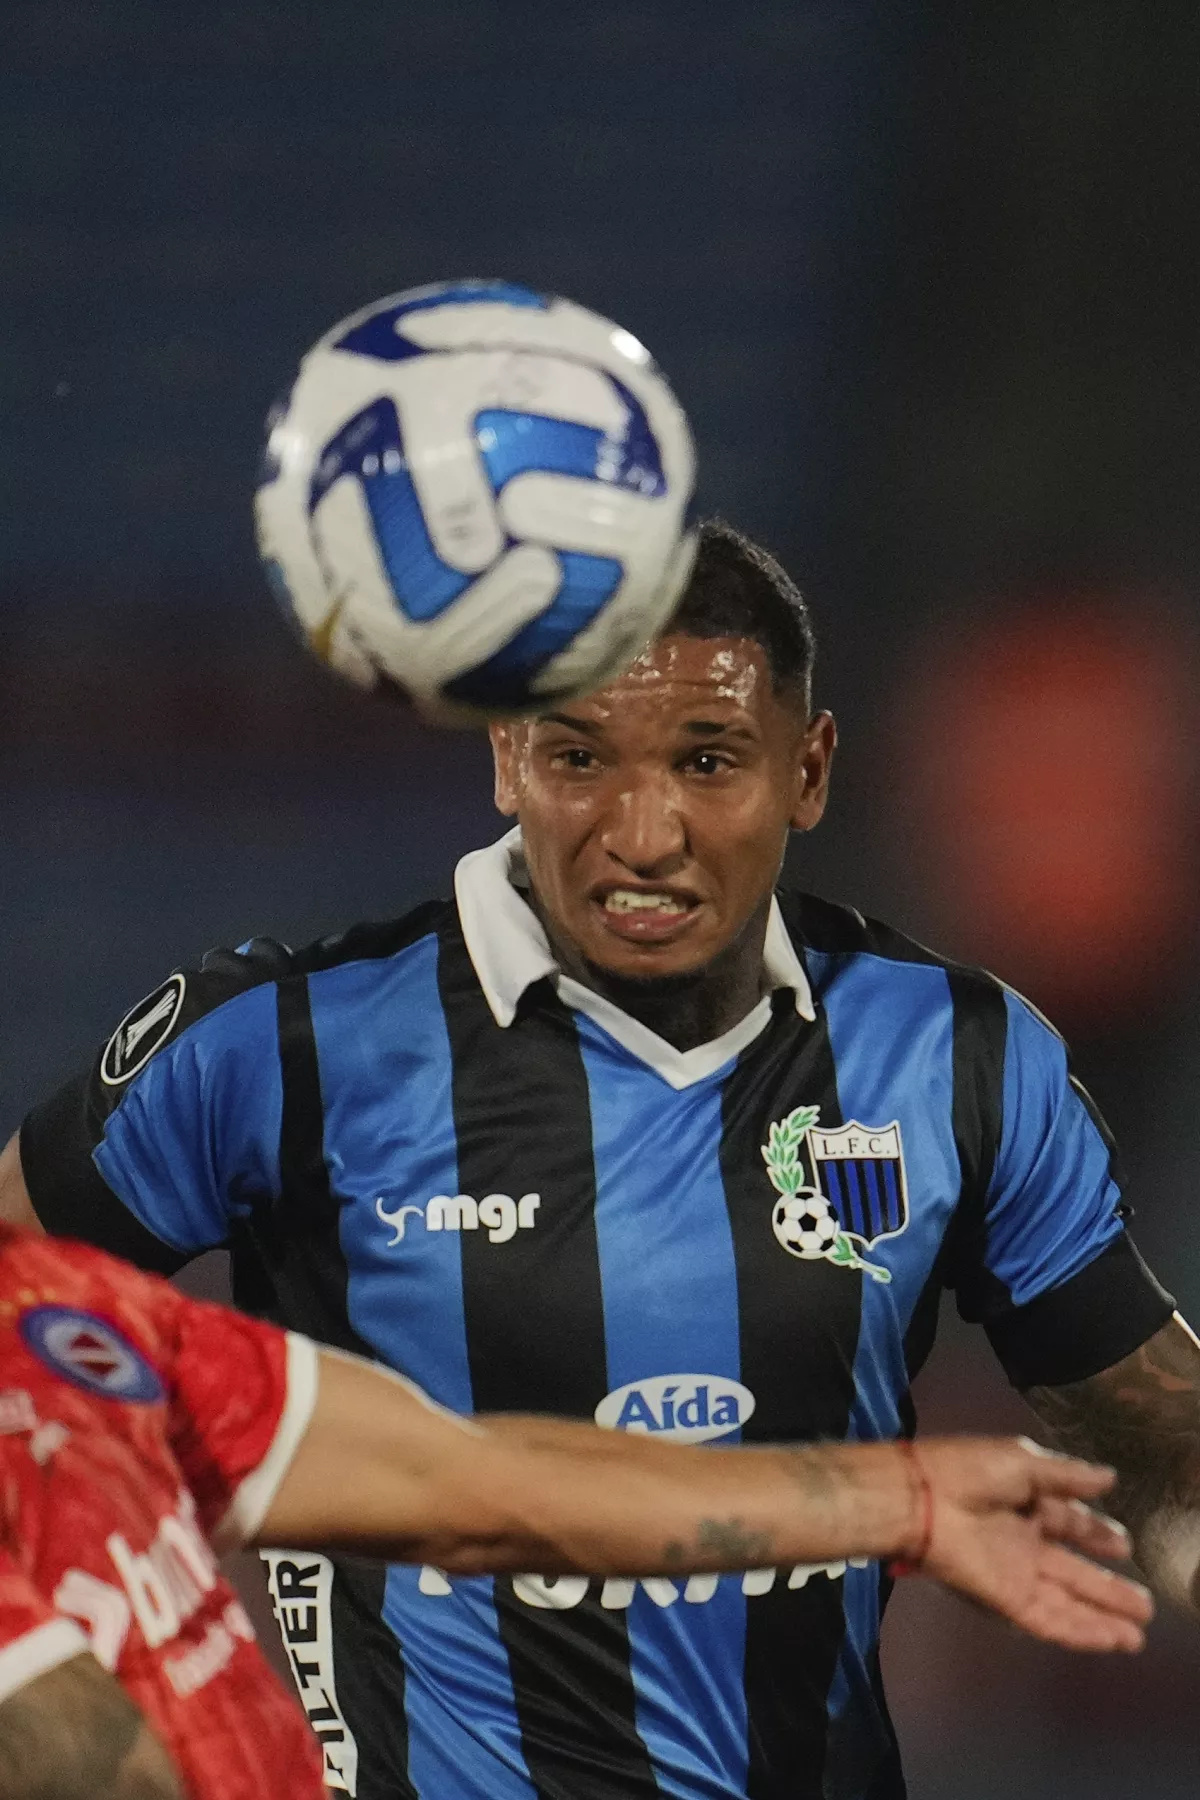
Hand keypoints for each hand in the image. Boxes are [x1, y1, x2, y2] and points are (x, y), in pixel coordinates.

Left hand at [909, 1436, 1152, 1651]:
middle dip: (1109, 1588)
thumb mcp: (1023, 1461)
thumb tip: (1110, 1477)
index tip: (1124, 1545)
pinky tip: (1109, 1640)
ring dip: (1102, 1618)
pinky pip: (1050, 1619)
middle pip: (1075, 1571)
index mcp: (1025, 1503)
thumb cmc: (968, 1471)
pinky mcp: (1007, 1599)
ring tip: (1138, 1634)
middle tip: (1144, 1604)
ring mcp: (1016, 1573)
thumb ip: (1066, 1475)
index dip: (1097, 1534)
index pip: (1069, 1523)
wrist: (923, 1498)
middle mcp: (1024, 1542)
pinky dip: (1080, 1632)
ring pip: (1068, 1602)